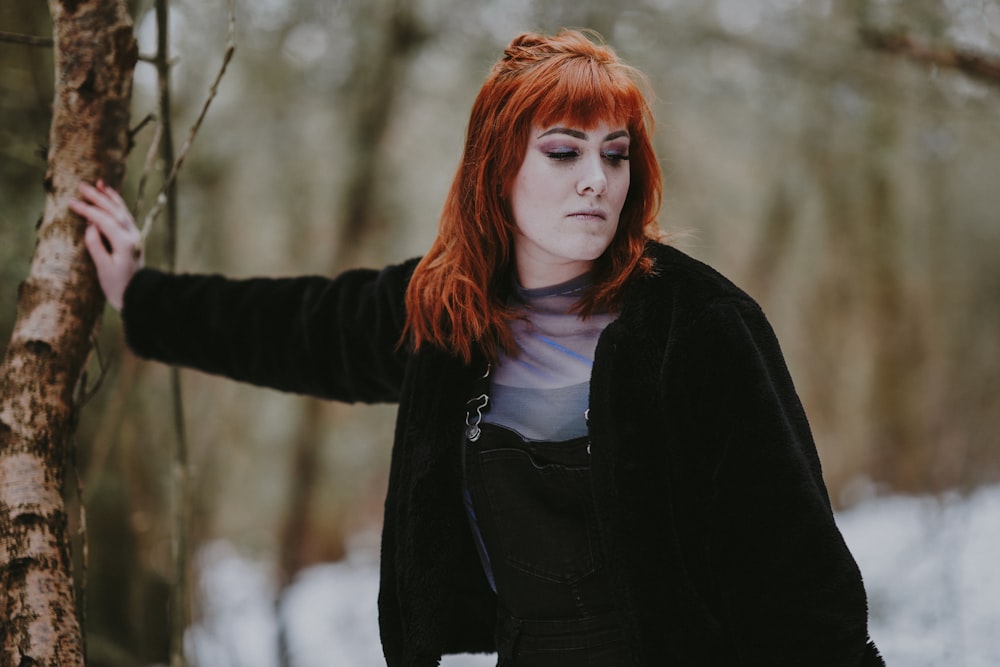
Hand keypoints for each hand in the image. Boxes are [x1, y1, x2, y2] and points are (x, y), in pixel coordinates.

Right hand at [69, 180, 142, 310]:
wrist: (139, 296)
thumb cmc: (118, 286)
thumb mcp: (103, 269)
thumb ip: (96, 246)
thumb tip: (90, 226)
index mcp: (124, 243)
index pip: (104, 221)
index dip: (88, 211)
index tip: (72, 203)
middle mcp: (133, 236)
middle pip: (114, 212)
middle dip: (98, 198)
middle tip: (82, 186)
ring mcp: (136, 236)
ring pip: (122, 211)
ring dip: (110, 197)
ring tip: (99, 184)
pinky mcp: (135, 238)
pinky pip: (125, 217)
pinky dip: (118, 205)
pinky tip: (111, 198)